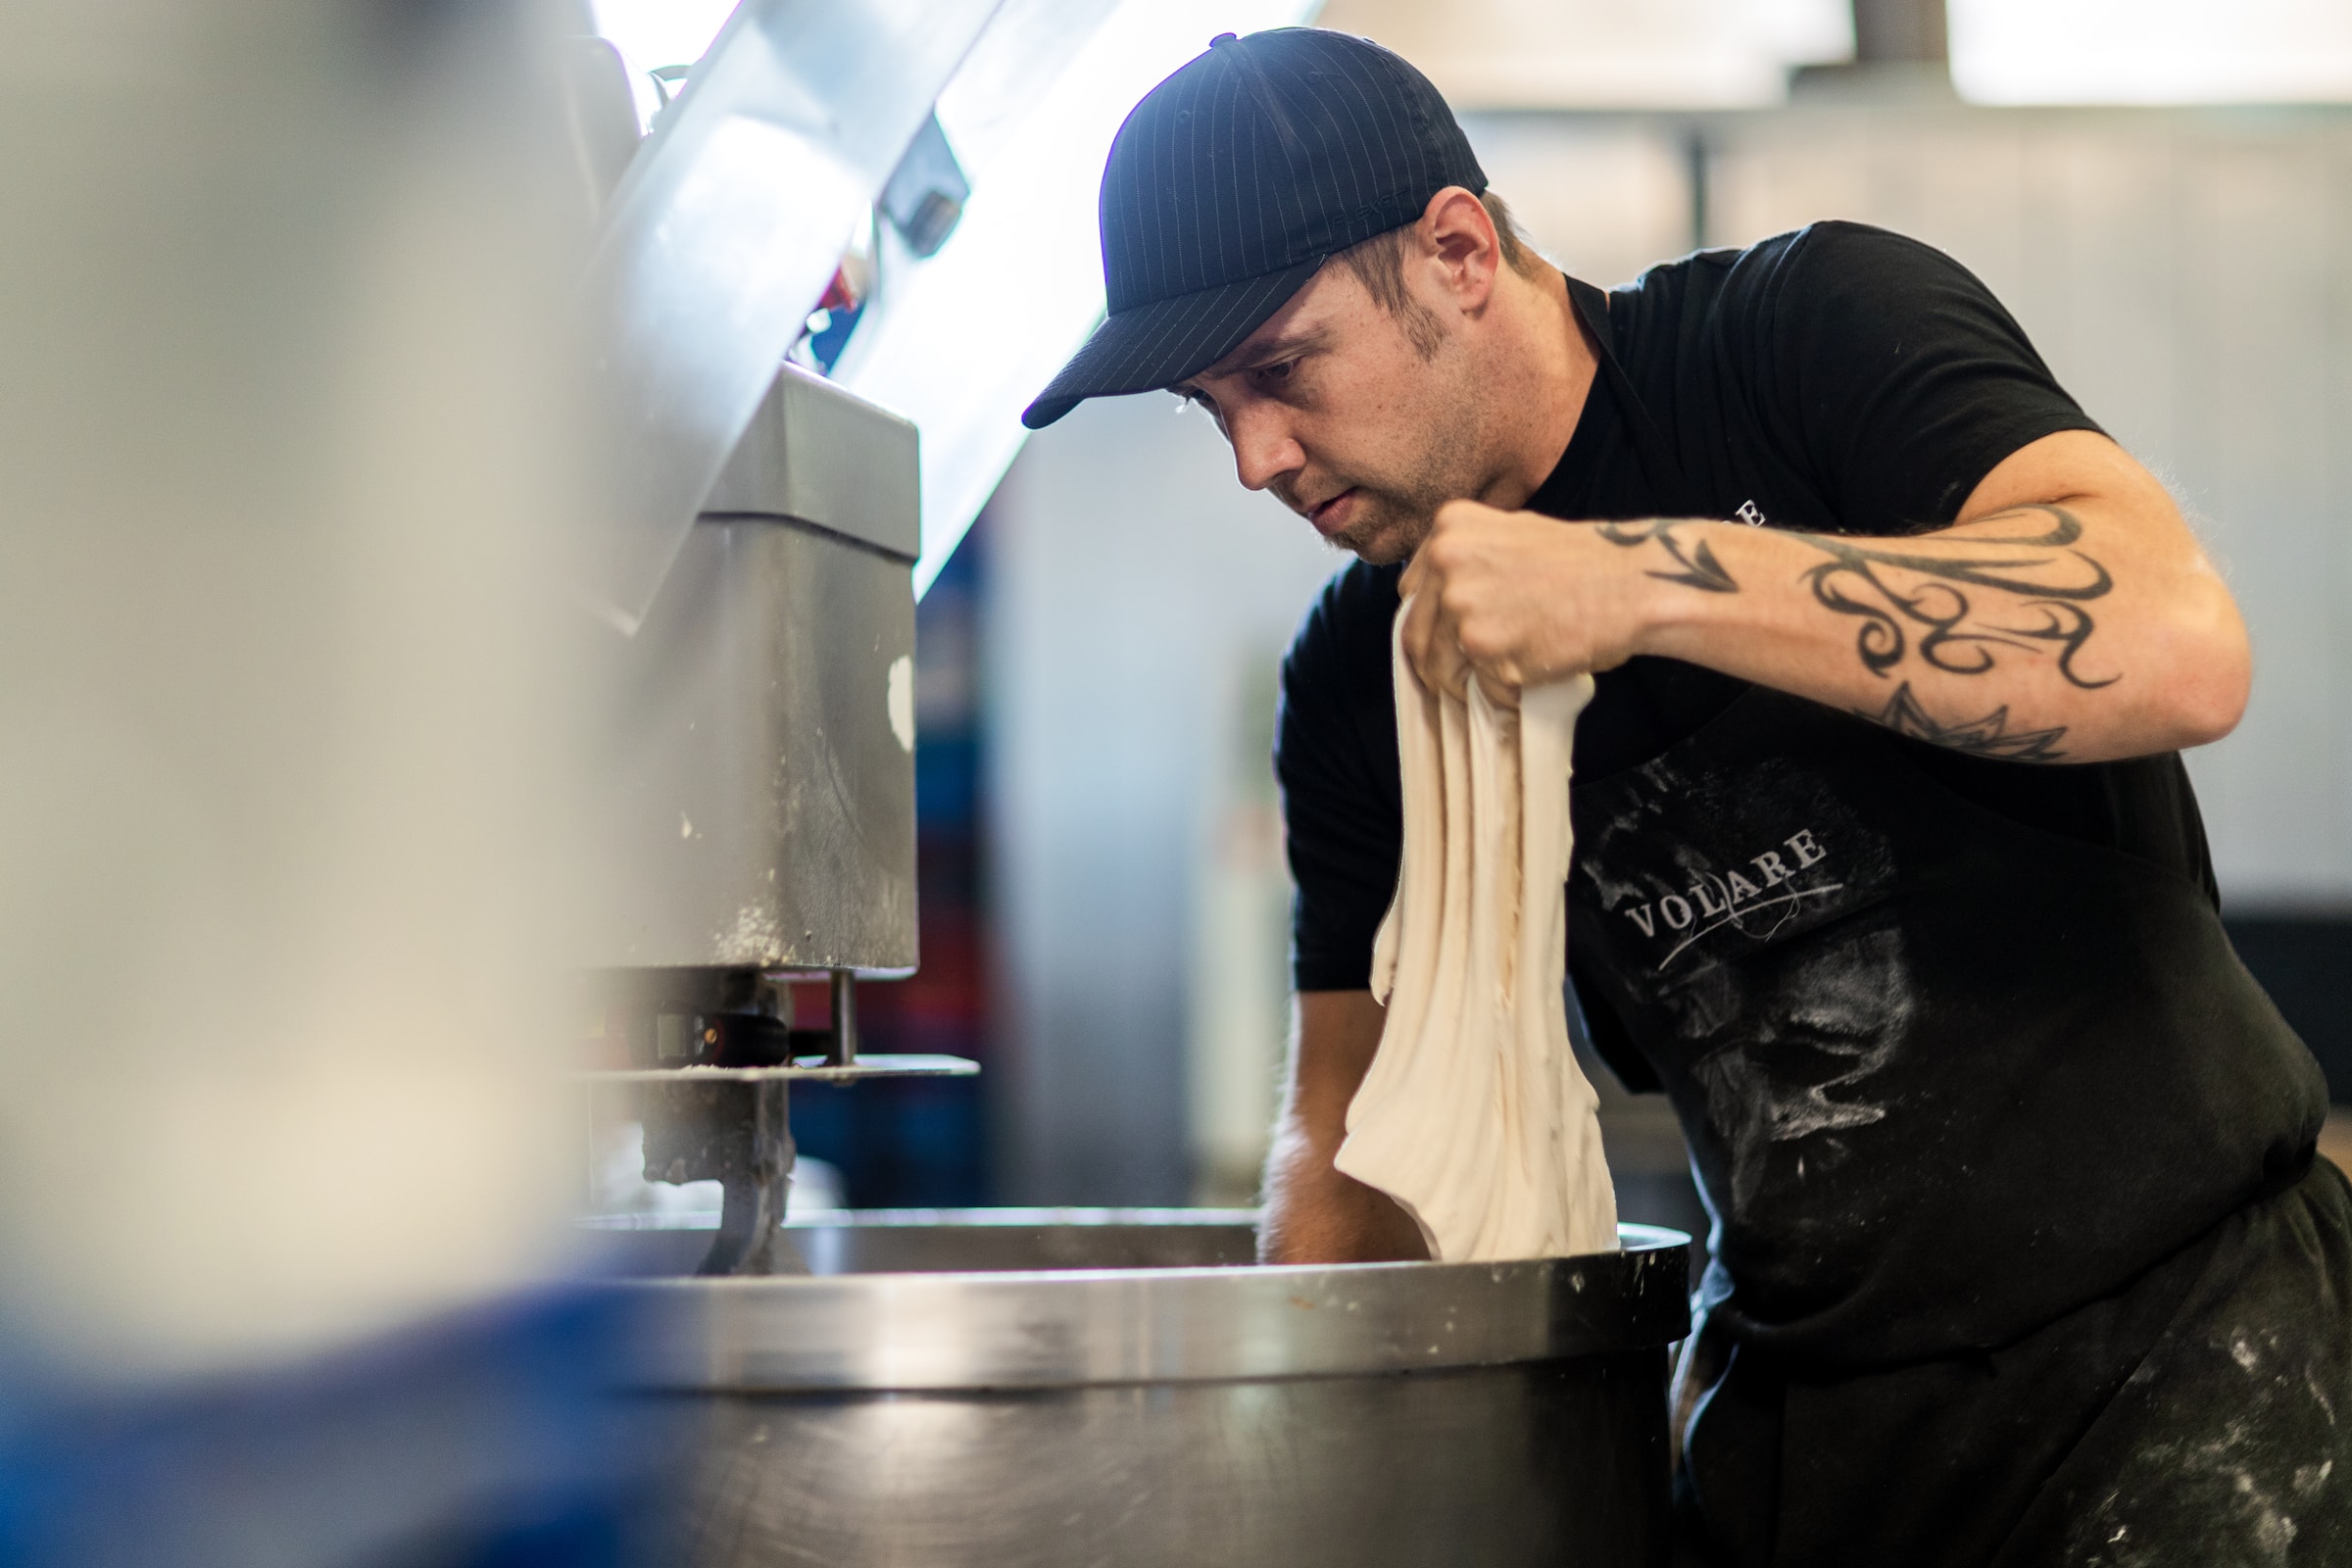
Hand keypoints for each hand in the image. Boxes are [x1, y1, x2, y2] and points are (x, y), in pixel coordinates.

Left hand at [1397, 501, 1659, 702]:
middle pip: (1415, 634)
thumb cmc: (1583, 562)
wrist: (1631, 584)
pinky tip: (1536, 670)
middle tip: (1463, 675)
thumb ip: (1468, 561)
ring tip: (1508, 672)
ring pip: (1441, 668)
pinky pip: (1481, 688)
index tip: (1446, 638)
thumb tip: (1438, 604)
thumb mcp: (1511, 534)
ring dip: (1467, 683)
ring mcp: (1463, 607)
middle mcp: (1446, 562)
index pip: (1411, 591)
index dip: (1430, 621)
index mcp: (1449, 528)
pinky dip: (1505, 693)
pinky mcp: (1486, 649)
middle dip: (1437, 662)